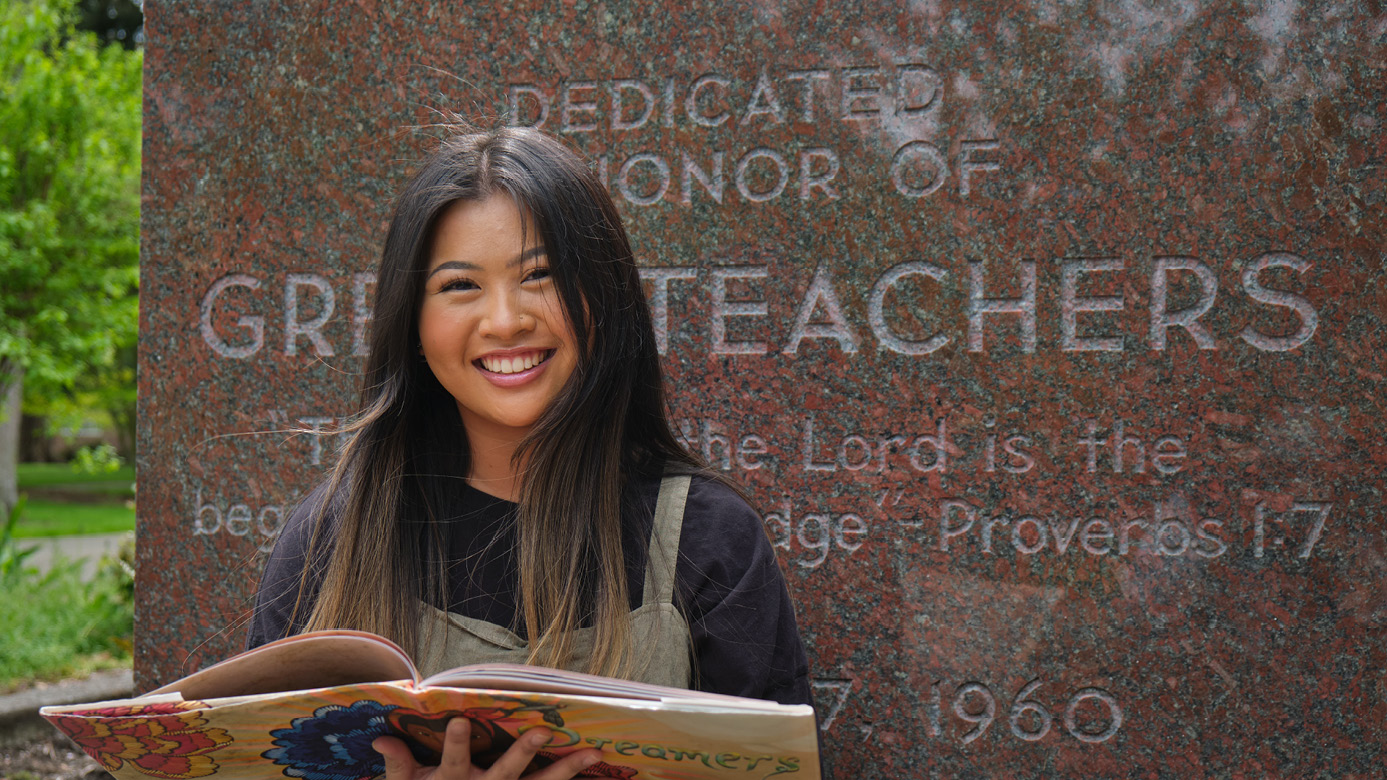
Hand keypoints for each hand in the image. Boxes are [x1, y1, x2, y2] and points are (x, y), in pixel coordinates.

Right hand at [373, 719, 602, 779]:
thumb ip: (399, 764)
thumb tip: (380, 737)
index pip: (453, 760)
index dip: (457, 743)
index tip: (461, 720)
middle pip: (507, 773)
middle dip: (524, 752)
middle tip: (543, 730)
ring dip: (567, 770)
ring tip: (593, 753)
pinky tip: (601, 776)